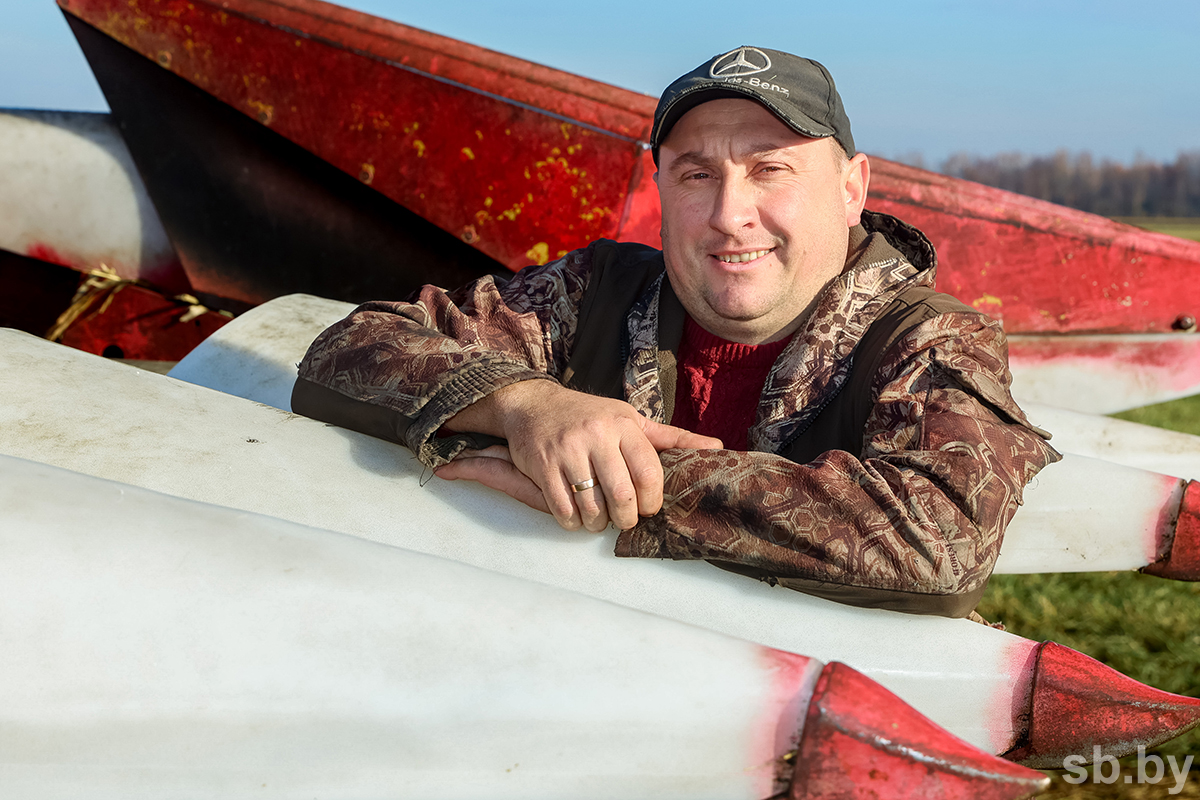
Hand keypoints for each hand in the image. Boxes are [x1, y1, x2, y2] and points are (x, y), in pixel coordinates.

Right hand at [442, 382, 721, 531]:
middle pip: (622, 495)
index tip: (647, 508)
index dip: (652, 500)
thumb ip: (670, 438)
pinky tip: (577, 517)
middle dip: (626, 518)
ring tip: (599, 519)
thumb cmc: (590, 415)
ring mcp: (567, 452)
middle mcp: (596, 436)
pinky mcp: (542, 467)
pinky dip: (573, 523)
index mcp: (622, 425)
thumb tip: (717, 447)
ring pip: (592, 507)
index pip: (648, 472)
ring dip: (598, 523)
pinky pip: (563, 510)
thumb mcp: (630, 419)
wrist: (534, 404)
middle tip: (624, 520)